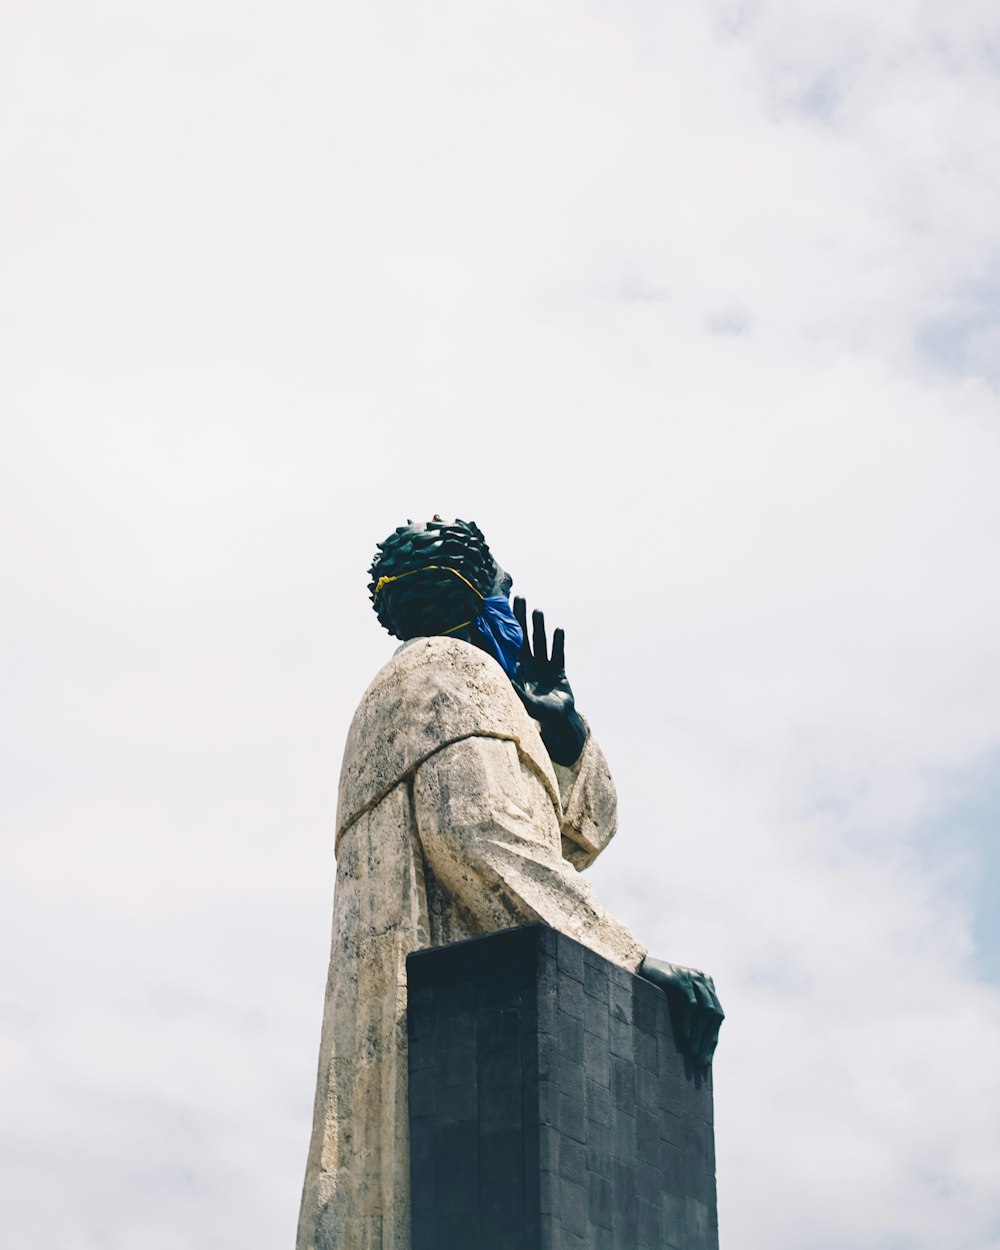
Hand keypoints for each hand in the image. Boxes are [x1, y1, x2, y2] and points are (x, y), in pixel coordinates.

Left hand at [511, 597, 586, 765]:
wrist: (559, 721)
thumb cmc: (538, 714)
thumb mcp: (526, 704)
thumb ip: (516, 691)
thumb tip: (503, 678)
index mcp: (514, 671)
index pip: (505, 646)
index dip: (499, 629)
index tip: (493, 611)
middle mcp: (527, 665)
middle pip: (522, 637)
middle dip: (520, 618)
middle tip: (518, 598)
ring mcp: (543, 665)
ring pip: (539, 641)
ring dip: (538, 626)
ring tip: (537, 610)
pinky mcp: (558, 669)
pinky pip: (558, 652)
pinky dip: (558, 642)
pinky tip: (558, 629)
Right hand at [638, 957, 723, 1068]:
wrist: (640, 968)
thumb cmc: (658, 989)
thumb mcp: (679, 1002)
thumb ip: (692, 1016)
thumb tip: (699, 1047)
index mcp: (708, 985)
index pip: (717, 1016)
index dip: (712, 1039)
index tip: (706, 1061)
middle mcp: (704, 979)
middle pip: (715, 1015)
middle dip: (708, 1040)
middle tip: (700, 1061)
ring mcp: (694, 977)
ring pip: (706, 1011)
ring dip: (700, 1034)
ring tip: (692, 1052)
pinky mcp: (682, 978)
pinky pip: (691, 1004)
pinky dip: (689, 1022)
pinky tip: (684, 1036)